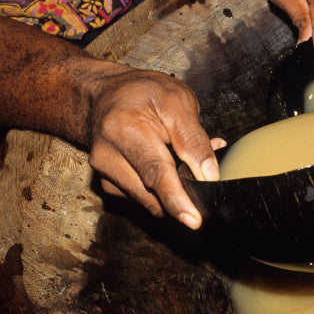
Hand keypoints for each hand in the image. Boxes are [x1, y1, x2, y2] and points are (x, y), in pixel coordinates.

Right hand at [86, 68, 223, 228]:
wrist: (105, 94)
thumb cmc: (143, 93)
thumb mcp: (177, 102)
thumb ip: (194, 140)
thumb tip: (209, 175)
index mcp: (124, 129)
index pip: (154, 172)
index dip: (176, 199)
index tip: (193, 220)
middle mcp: (107, 155)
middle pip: (151, 193)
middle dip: (182, 194)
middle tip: (203, 174)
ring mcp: (104, 173)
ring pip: (149, 199)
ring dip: (174, 188)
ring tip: (184, 157)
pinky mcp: (108, 183)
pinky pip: (143, 196)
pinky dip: (162, 187)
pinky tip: (170, 164)